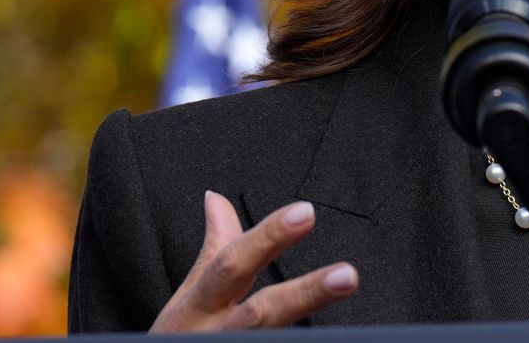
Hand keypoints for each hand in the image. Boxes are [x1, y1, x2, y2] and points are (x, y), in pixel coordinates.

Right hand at [150, 190, 358, 330]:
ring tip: (344, 297)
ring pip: (273, 341)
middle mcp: (216, 334)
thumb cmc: (182, 338)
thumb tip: (217, 199)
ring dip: (306, 327)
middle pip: (261, 313)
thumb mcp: (190, 295)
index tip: (306, 212)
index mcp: (199, 305)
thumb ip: (214, 249)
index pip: (233, 263)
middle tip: (346, 275)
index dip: (269, 237)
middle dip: (305, 294)